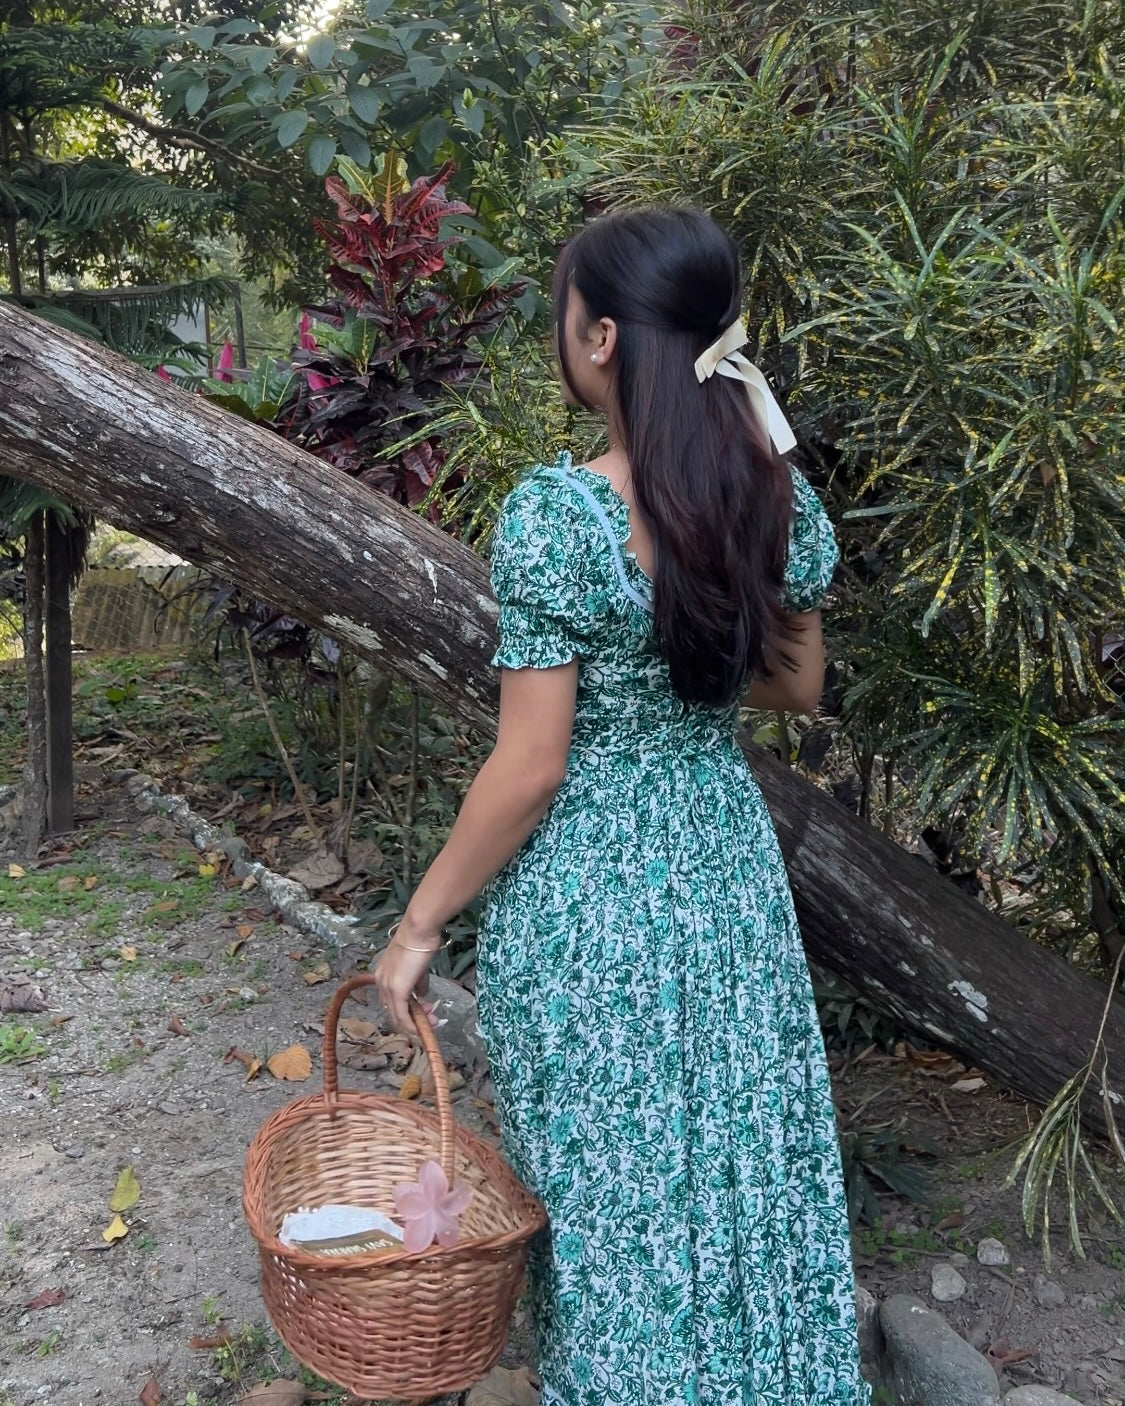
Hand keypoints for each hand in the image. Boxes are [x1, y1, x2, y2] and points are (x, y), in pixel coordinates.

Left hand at [372, 917, 439, 1033]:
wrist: (419, 931)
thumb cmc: (420, 941)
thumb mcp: (417, 966)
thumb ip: (417, 983)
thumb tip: (421, 996)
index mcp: (383, 974)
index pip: (391, 999)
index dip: (407, 1008)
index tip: (424, 1008)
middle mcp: (381, 982)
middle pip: (393, 1010)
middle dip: (413, 1017)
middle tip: (431, 1018)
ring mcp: (387, 987)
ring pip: (398, 1014)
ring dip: (416, 1021)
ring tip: (433, 1021)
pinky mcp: (397, 991)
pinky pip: (402, 1015)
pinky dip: (411, 1024)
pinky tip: (422, 1027)